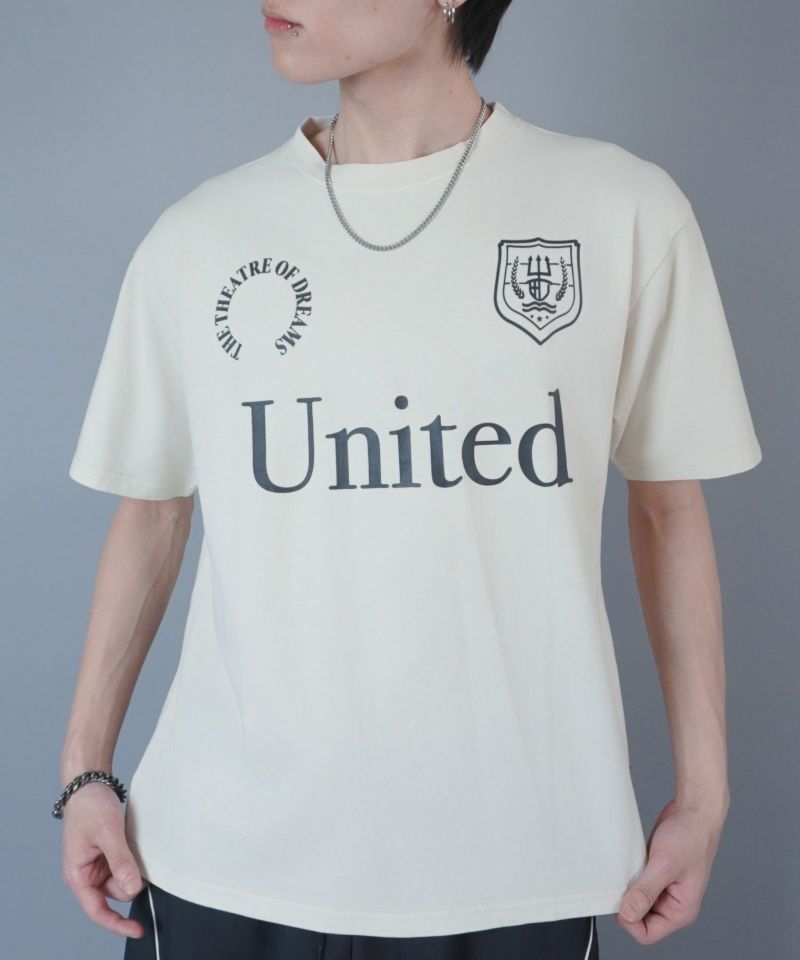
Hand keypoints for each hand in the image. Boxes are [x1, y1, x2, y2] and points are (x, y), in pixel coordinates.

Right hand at [60, 781, 145, 938]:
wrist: (89, 783)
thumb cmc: (90, 806)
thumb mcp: (108, 833)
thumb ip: (120, 861)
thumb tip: (132, 889)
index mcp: (78, 875)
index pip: (97, 910)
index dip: (117, 923)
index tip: (138, 930)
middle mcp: (87, 874)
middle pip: (115, 894)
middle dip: (130, 881)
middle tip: (136, 855)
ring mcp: (98, 866)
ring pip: (123, 880)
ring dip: (132, 868)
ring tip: (130, 842)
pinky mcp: (107, 856)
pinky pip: (125, 866)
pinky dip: (132, 860)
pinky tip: (132, 842)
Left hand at [616, 795, 727, 944]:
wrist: (694, 811)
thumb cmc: (690, 837)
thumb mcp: (664, 865)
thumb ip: (645, 892)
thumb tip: (626, 915)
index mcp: (680, 911)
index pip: (646, 933)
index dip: (629, 920)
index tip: (620, 898)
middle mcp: (672, 905)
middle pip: (639, 920)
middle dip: (627, 903)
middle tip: (623, 880)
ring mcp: (663, 890)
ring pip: (635, 901)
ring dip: (628, 889)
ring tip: (631, 869)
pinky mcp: (655, 874)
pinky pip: (636, 885)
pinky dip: (629, 877)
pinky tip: (630, 863)